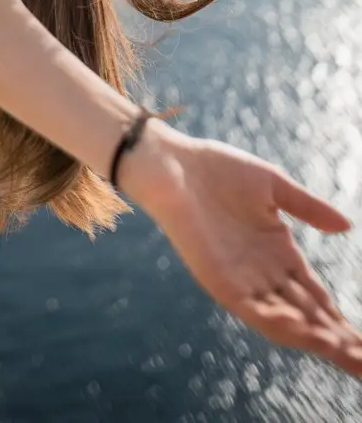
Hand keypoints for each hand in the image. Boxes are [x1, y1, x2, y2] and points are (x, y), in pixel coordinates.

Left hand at [122, 121, 361, 374]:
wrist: (174, 164)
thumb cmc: (219, 169)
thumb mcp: (274, 186)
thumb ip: (309, 208)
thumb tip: (348, 226)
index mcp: (279, 252)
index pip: (316, 296)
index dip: (339, 319)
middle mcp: (264, 273)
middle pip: (308, 316)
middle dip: (337, 339)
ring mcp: (242, 279)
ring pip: (285, 320)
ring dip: (314, 338)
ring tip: (345, 352)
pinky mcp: (219, 279)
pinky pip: (253, 309)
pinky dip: (279, 321)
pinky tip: (304, 330)